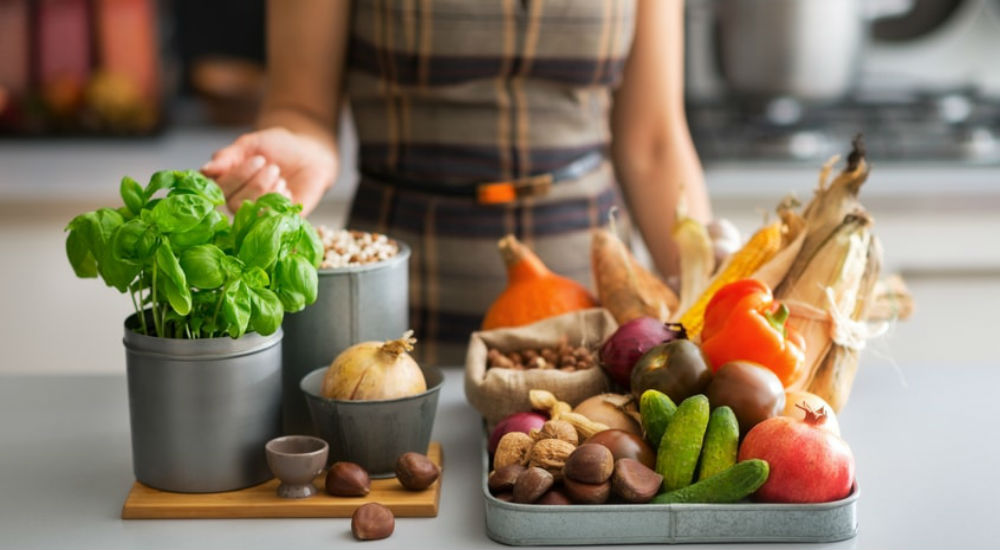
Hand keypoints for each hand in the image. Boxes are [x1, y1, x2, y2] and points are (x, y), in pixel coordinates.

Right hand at [201, 127, 337, 214]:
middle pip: (232, 203)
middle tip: (272, 166)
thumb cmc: (278, 147)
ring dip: (268, 189)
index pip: (215, 189)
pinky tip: (287, 188)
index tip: (258, 158)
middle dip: (255, 182)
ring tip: (279, 174)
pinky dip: (280, 199)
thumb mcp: (252, 144)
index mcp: (226, 181)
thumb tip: (204, 170)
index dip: (236, 176)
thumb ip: (228, 156)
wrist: (310, 155)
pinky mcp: (276, 221)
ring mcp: (256, 213)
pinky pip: (271, 218)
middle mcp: (237, 200)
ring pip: (251, 211)